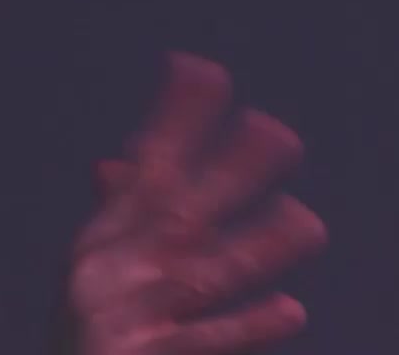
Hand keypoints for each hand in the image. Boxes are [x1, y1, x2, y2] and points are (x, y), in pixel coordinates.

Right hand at [61, 52, 327, 353]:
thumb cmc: (89, 335)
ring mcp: (129, 316)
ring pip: (207, 275)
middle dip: (231, 171)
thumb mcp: (94, 271)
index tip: (203, 70)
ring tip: (309, 225)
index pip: (144, 168)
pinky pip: (207, 339)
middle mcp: (115, 269)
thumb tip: (111, 162)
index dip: (174, 118)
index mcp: (103, 240)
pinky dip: (248, 326)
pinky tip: (292, 310)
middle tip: (282, 136)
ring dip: (259, 246)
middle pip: (182, 209)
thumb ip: (114, 216)